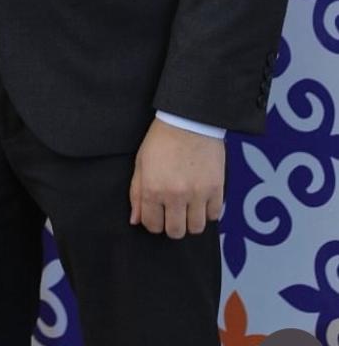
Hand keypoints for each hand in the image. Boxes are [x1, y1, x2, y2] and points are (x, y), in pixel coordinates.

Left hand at [129, 117, 224, 238]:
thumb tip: (135, 219)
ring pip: (196, 228)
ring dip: (191, 221)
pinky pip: (214, 215)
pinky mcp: (216, 189)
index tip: (157, 214)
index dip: (153, 222)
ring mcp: (197, 194)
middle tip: (173, 212)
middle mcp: (175, 195)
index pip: (152, 225)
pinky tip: (202, 199)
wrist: (188, 120)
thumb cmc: (161, 139)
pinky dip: (208, 211)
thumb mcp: (141, 162)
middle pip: (175, 232)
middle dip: (172, 225)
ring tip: (188, 207)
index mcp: (153, 189)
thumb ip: (136, 193)